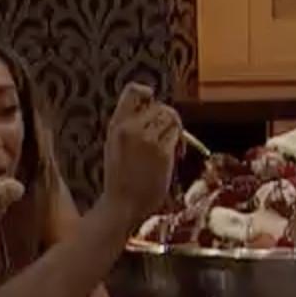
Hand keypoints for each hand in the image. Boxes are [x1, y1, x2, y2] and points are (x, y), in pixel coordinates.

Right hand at [101, 82, 182, 221]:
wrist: (122, 205)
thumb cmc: (120, 179)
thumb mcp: (115, 146)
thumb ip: (130, 127)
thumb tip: (155, 111)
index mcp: (116, 125)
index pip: (133, 91)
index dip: (147, 92)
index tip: (152, 101)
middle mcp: (131, 128)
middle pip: (160, 106)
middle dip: (168, 118)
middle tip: (168, 135)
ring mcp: (147, 140)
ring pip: (171, 118)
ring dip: (176, 130)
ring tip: (172, 146)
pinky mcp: (162, 153)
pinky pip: (177, 136)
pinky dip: (180, 144)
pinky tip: (176, 156)